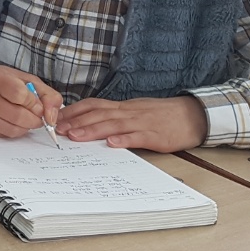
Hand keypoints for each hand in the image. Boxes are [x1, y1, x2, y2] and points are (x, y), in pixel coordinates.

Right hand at [0, 64, 63, 139]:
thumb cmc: (1, 80)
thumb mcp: (26, 79)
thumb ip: (47, 95)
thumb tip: (52, 118)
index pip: (20, 95)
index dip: (34, 104)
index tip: (38, 105)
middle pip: (16, 116)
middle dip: (34, 120)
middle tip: (38, 117)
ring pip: (10, 130)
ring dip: (25, 128)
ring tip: (26, 119)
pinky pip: (2, 135)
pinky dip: (13, 131)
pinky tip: (13, 122)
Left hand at [55, 96, 207, 152]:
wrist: (193, 115)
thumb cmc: (161, 115)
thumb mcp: (135, 111)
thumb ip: (115, 116)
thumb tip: (91, 121)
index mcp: (123, 107)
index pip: (94, 105)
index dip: (74, 111)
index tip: (57, 118)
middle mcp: (129, 112)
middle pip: (99, 115)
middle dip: (77, 122)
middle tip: (58, 129)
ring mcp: (142, 123)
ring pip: (114, 125)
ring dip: (92, 130)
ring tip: (75, 137)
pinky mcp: (156, 135)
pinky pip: (138, 137)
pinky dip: (124, 140)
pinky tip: (112, 144)